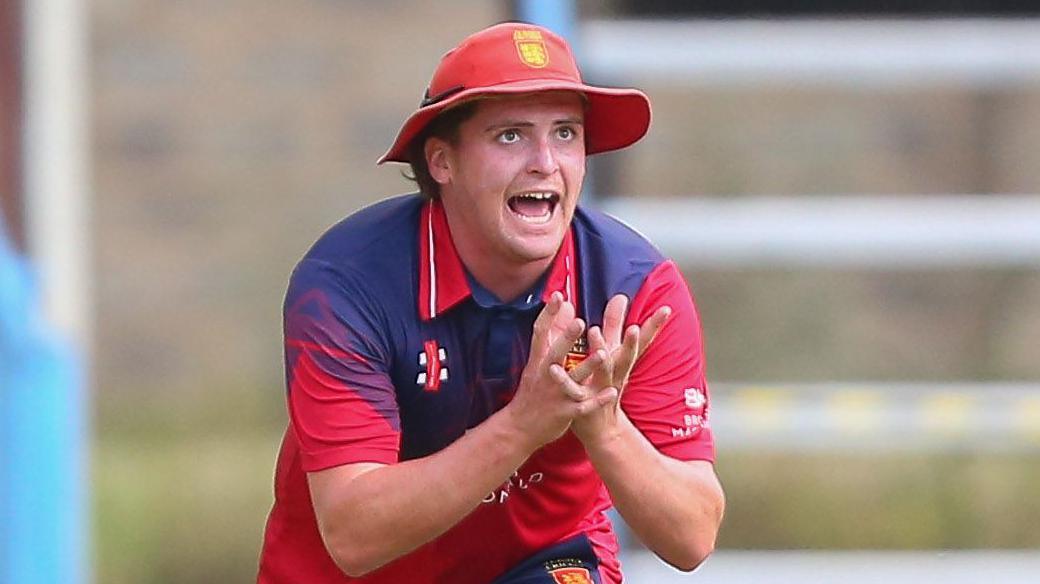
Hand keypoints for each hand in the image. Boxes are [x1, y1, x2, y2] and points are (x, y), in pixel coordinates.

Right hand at [504, 292, 606, 448]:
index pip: (540, 334)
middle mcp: (546, 376)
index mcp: (538, 363)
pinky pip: (583, 406)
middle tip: (579, 322)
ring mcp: (555, 395)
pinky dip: (597, 400)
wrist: (519, 428)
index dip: (548, 314)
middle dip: (567, 339)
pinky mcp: (564, 413)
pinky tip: (612, 393)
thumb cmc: (532, 392)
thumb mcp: (536, 364)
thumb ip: (550, 337)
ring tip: (602, 354)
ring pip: (572, 379)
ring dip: (587, 367)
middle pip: (555, 354)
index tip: (557, 295)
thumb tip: (562, 307)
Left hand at [567, 294, 670, 444]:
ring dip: (601, 356)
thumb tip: (619, 297)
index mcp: (622, 362)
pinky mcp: (582, 403)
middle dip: (630, 343)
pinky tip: (557, 369)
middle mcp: (615, 375)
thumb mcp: (613, 356)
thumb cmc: (605, 385)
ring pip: (602, 372)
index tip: (666, 309)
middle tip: (634, 328)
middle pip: (626, 357)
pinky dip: (567, 383)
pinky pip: (573, 392)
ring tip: (594, 335)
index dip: (654, 327)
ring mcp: (600, 390)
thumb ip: (613, 326)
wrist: (602, 431)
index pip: (641, 342)